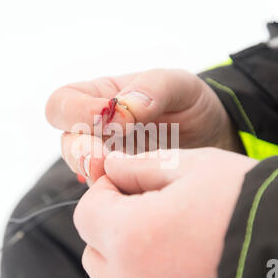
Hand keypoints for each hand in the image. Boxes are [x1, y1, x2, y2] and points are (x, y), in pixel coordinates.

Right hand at [47, 69, 243, 182]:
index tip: (107, 116)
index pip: (62, 103)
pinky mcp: (122, 184)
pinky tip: (133, 190)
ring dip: (95, 175)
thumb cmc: (192, 104)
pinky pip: (107, 192)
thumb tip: (117, 110)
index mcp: (100, 98)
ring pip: (83, 171)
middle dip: (80, 151)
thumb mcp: (179, 85)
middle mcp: (96, 130)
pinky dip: (115, 192)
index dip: (75, 111)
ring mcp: (108, 160)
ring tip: (117, 175)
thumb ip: (151, 88)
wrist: (215, 137)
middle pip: (66, 141)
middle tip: (103, 159)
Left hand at [74, 148, 257, 277]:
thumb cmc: (245, 201)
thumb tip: (111, 166)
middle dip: (109, 221)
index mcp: (130, 237)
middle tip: (144, 204)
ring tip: (163, 229)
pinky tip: (176, 253)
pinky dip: (144, 271)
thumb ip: (139, 166)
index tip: (126, 182)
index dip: (103, 192)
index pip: (86, 213)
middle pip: (94, 248)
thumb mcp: (192, 167)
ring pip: (112, 275)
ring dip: (123, 249)